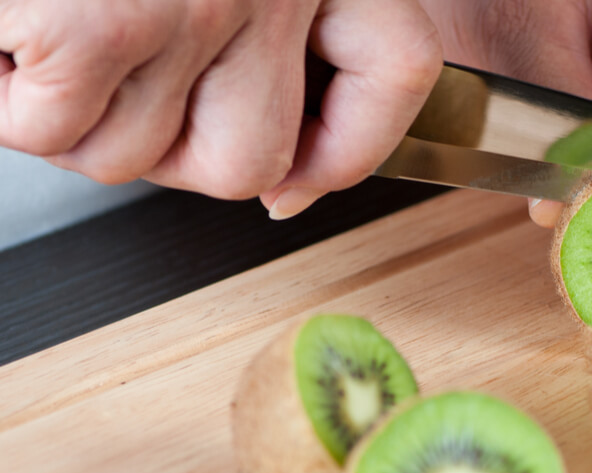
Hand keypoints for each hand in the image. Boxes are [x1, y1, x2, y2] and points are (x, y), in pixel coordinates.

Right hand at [0, 0, 441, 217]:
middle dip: (169, 155)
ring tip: (46, 29)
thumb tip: (288, 179)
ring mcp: (188, 3)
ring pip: (136, 156)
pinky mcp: (91, 25)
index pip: (396, 70)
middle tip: (116, 91)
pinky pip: (55, 131)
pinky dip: (10, 101)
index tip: (299, 180)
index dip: (350, 147)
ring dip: (73, 117)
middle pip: (250, 158)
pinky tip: (9, 37)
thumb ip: (265, 18)